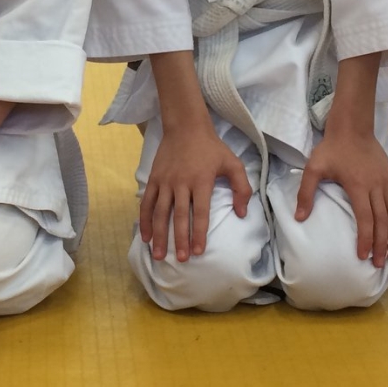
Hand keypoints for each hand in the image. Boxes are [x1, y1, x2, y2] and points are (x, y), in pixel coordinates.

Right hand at [140, 117, 251, 262]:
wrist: (185, 126)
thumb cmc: (211, 147)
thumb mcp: (233, 163)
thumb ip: (242, 188)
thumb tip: (241, 213)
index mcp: (201, 181)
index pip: (200, 213)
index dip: (199, 233)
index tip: (199, 252)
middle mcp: (181, 183)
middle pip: (179, 217)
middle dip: (180, 240)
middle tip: (182, 260)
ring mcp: (165, 182)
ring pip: (160, 213)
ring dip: (160, 235)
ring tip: (159, 255)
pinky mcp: (153, 179)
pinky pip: (147, 203)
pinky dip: (145, 220)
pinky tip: (145, 237)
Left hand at [297, 126, 387, 267]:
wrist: (353, 126)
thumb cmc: (332, 148)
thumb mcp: (313, 167)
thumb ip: (306, 193)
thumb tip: (299, 218)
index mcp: (358, 185)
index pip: (366, 219)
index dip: (366, 239)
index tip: (363, 256)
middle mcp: (377, 185)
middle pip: (383, 220)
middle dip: (383, 244)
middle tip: (380, 264)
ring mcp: (387, 180)